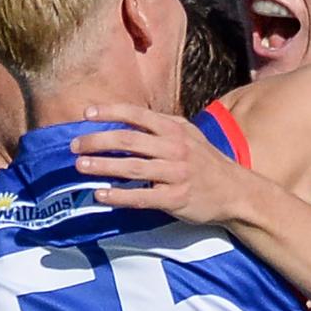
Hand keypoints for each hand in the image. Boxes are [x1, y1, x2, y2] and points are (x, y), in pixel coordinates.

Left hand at [72, 103, 254, 223]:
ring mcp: (176, 174)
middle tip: (74, 145)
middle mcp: (175, 148)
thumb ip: (161, 127)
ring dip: (102, 166)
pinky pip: (142, 197)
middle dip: (97, 141)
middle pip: (129, 140)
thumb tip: (125, 121)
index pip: (138, 115)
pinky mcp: (176, 198)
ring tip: (80, 166)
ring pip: (132, 167)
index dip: (110, 112)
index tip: (87, 114)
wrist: (236, 192)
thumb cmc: (207, 162)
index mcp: (175, 129)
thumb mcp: (189, 135)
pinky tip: (101, 195)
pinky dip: (119, 196)